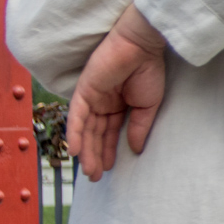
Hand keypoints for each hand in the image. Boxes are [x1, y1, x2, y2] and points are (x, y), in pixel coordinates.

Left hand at [66, 4, 167, 181]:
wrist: (142, 46)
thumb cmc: (149, 71)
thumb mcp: (149, 106)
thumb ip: (139, 128)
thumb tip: (135, 149)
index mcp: (118, 105)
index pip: (109, 132)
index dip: (108, 151)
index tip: (108, 169)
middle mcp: (102, 103)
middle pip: (95, 134)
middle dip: (94, 156)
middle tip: (95, 177)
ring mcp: (91, 98)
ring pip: (85, 129)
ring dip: (85, 151)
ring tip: (89, 172)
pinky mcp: (84, 91)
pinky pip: (77, 116)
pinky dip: (74, 133)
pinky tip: (74, 151)